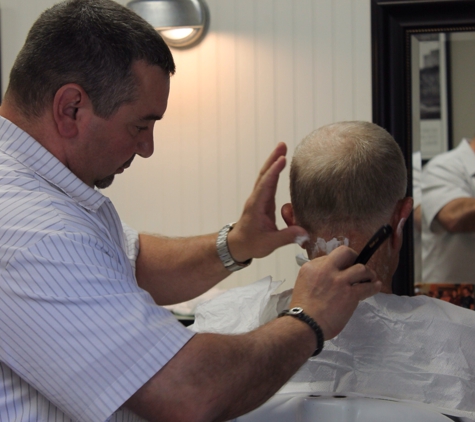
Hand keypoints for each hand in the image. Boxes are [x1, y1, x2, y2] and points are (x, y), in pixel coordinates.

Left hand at [227, 143, 307, 261]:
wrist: (237, 245)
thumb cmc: (251, 244)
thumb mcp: (269, 243)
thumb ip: (287, 237)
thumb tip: (305, 233)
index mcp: (257, 206)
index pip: (266, 186)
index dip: (274, 172)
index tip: (282, 159)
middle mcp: (256, 199)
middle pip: (264, 175)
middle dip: (273, 159)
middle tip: (282, 145)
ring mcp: (259, 198)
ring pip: (265, 176)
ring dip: (273, 162)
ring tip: (282, 149)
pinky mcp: (262, 201)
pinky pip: (268, 182)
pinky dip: (274, 171)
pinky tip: (280, 164)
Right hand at [290, 245, 381, 339]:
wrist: (305, 324)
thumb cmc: (301, 310)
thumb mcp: (302, 285)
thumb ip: (316, 278)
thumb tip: (329, 281)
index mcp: (311, 267)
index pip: (329, 258)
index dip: (337, 264)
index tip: (341, 271)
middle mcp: (326, 269)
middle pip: (345, 252)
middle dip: (354, 257)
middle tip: (356, 265)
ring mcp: (339, 280)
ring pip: (361, 268)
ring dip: (367, 273)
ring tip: (369, 278)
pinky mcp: (350, 294)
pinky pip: (367, 286)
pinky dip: (374, 286)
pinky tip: (376, 286)